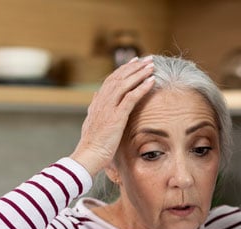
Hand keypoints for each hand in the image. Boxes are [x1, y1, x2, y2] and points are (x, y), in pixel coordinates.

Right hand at [70, 56, 155, 175]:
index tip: (134, 63)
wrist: (89, 155)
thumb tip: (96, 96)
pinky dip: (142, 87)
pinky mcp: (116, 116)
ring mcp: (109, 108)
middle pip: (119, 77)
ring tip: (152, 66)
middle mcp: (102, 101)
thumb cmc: (92, 145)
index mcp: (98, 102)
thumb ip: (95, 108)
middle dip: (134, 67)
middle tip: (147, 59)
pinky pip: (131, 97)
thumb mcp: (92, 123)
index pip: (111, 80)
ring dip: (140, 73)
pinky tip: (151, 81)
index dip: (124, 70)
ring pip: (125, 83)